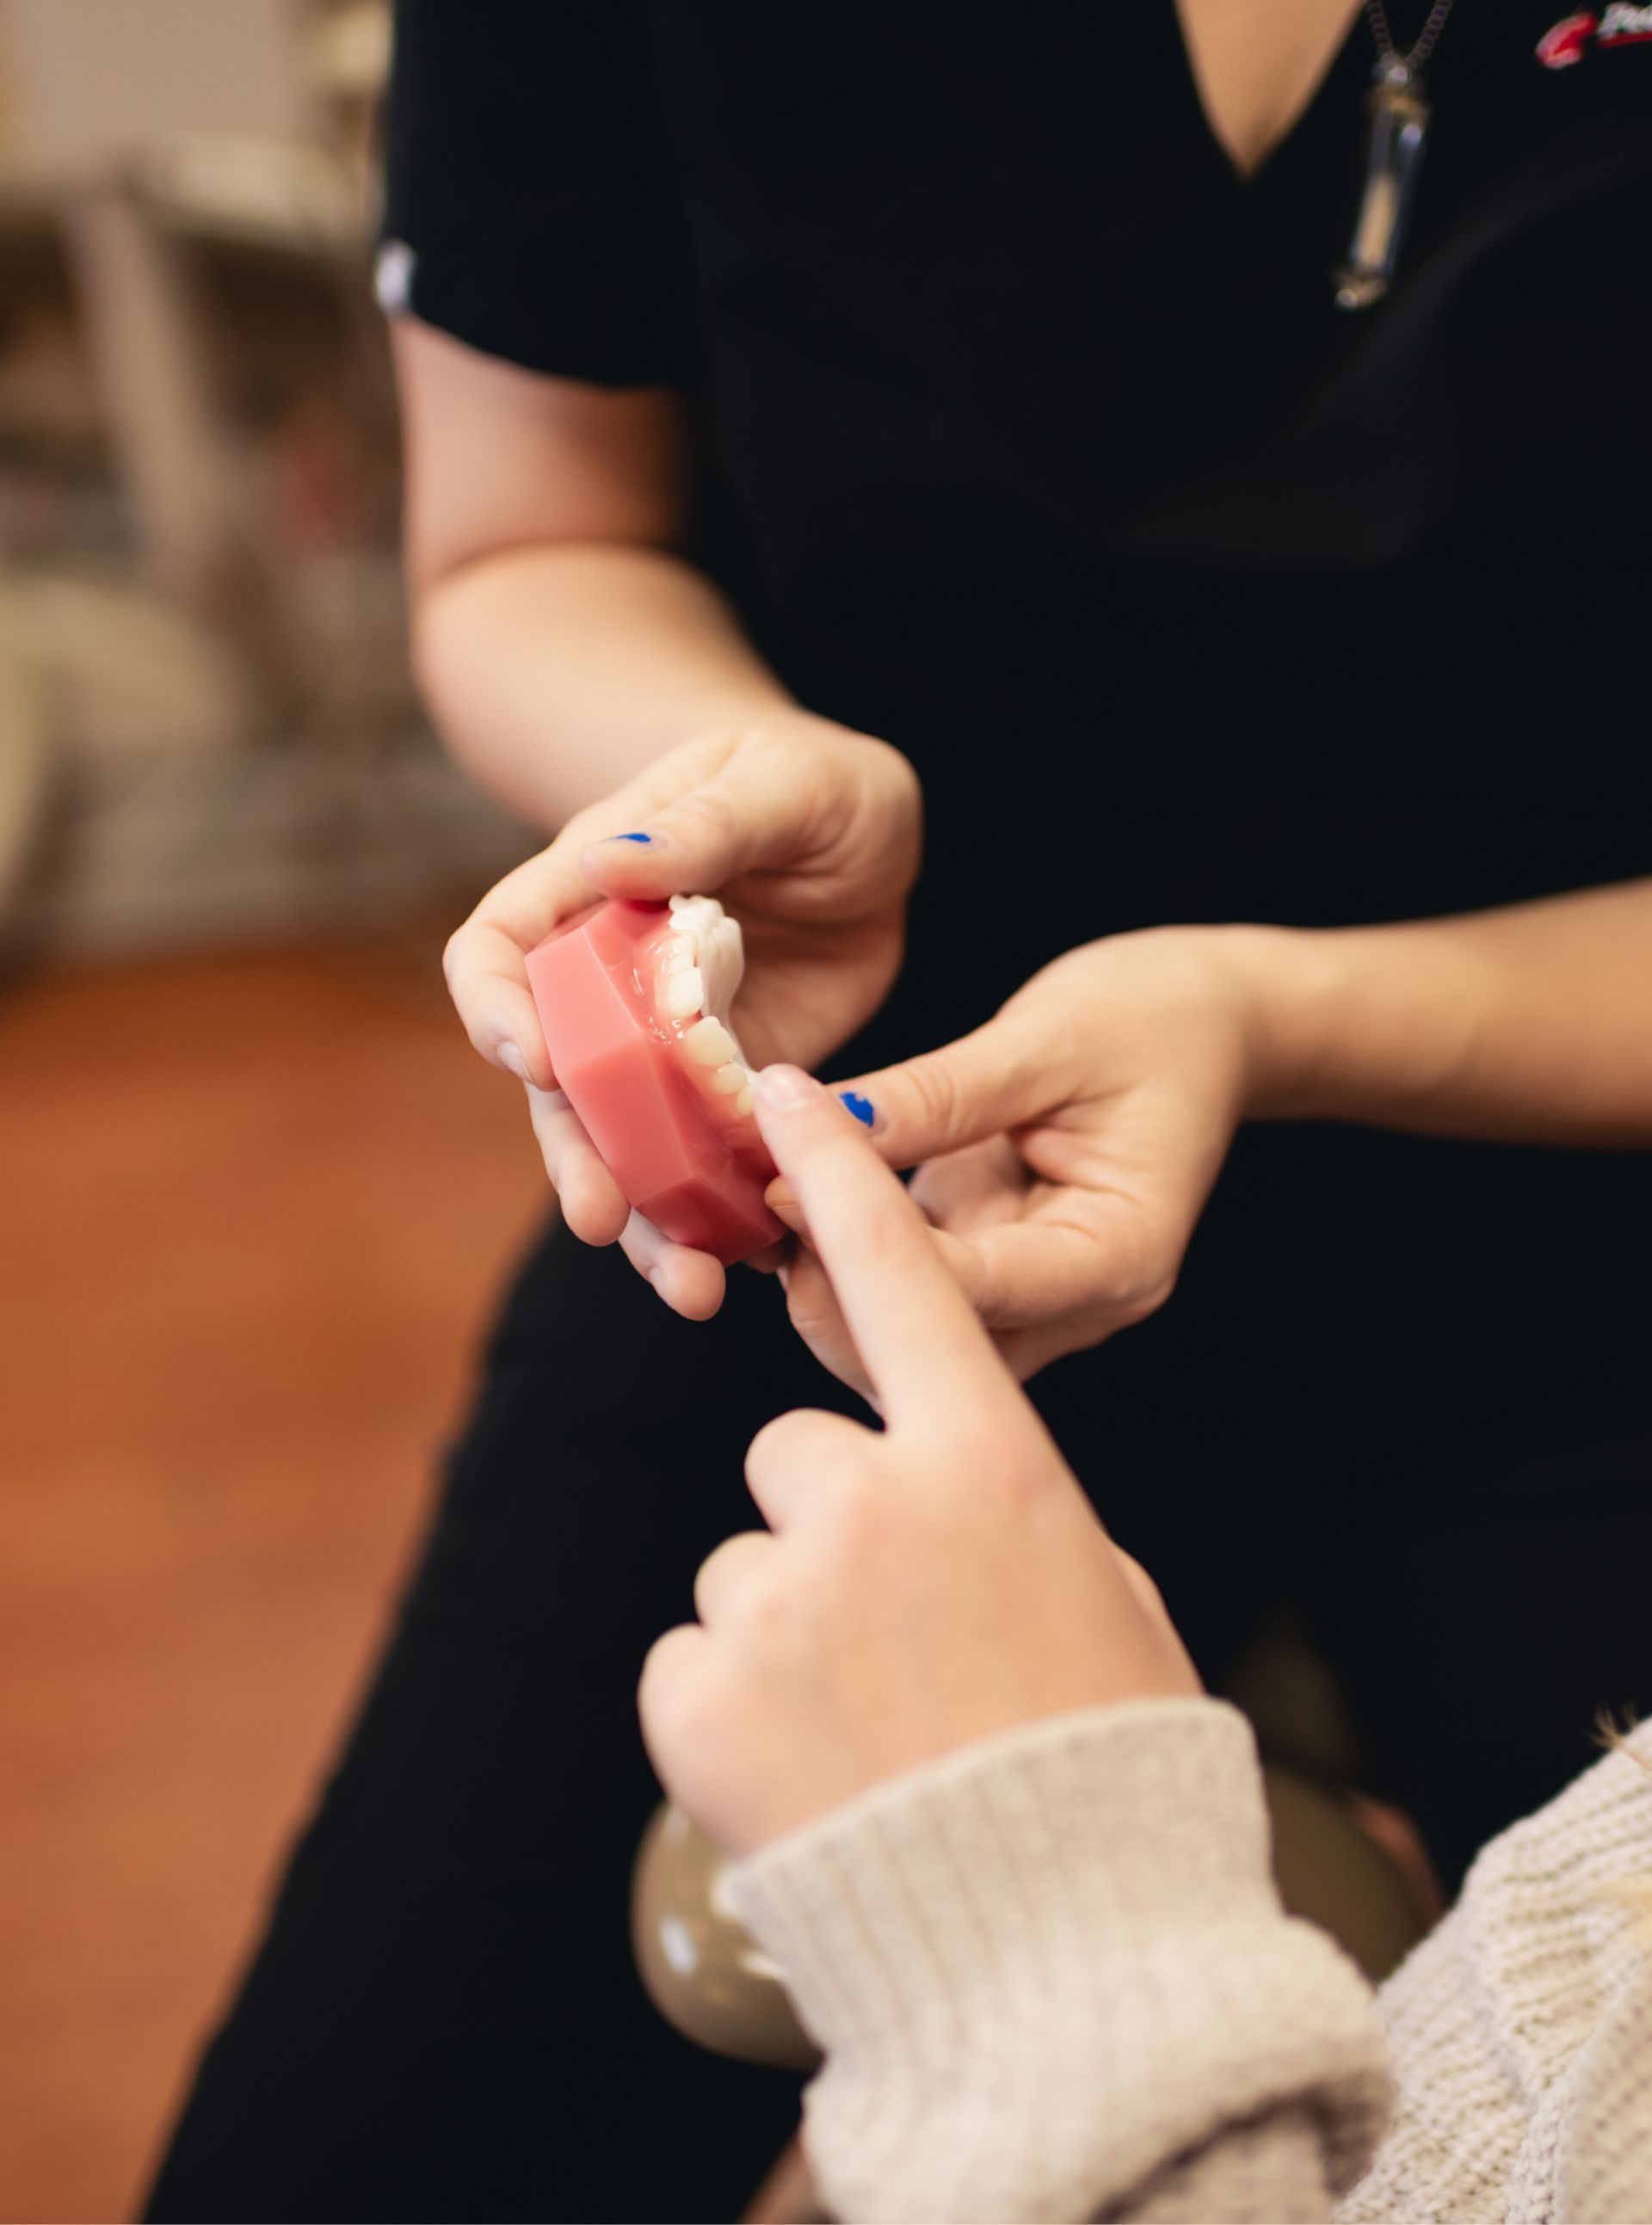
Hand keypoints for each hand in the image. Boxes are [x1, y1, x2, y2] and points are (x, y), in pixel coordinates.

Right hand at [443, 713, 919, 1315]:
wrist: (867, 838)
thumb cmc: (807, 782)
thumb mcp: (779, 781)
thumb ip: (702, 824)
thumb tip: (607, 860)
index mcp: (588, 893)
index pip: (499, 953)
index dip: (499, 1011)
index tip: (536, 1061)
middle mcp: (606, 985)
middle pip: (556, 1085)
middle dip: (572, 1156)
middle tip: (602, 1219)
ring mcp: (663, 1049)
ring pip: (627, 1147)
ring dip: (647, 1220)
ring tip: (689, 1286)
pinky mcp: (724, 1095)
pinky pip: (707, 1166)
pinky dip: (724, 1216)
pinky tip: (758, 1262)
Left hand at [638, 1064, 1197, 1857]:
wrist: (1060, 1960)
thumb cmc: (1110, 1767)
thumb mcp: (1105, 1602)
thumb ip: (1016, 1516)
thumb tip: (957, 1503)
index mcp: (989, 1466)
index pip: (902, 1281)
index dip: (846, 1181)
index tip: (796, 1099)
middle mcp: (871, 1502)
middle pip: (797, 1448)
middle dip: (833, 1522)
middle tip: (898, 1639)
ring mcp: (774, 1594)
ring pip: (747, 1561)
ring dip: (788, 1625)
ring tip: (867, 1728)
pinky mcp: (695, 1690)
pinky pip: (695, 1654)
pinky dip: (736, 1707)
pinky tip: (810, 1771)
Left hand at [771, 927, 1270, 1388]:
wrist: (1213, 1025)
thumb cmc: (1156, 1021)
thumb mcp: (1047, 1041)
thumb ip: (937, 1094)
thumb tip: (818, 1122)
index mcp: (1118, 1256)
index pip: (977, 1288)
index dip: (868, 1248)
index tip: (783, 1190)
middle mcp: (1080, 1304)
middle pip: (936, 1345)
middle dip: (834, 1290)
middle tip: (754, 1202)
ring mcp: (1036, 1299)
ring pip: (911, 1335)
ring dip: (830, 1278)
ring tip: (764, 1194)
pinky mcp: (994, 1270)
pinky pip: (909, 1287)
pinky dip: (847, 1251)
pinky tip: (795, 1196)